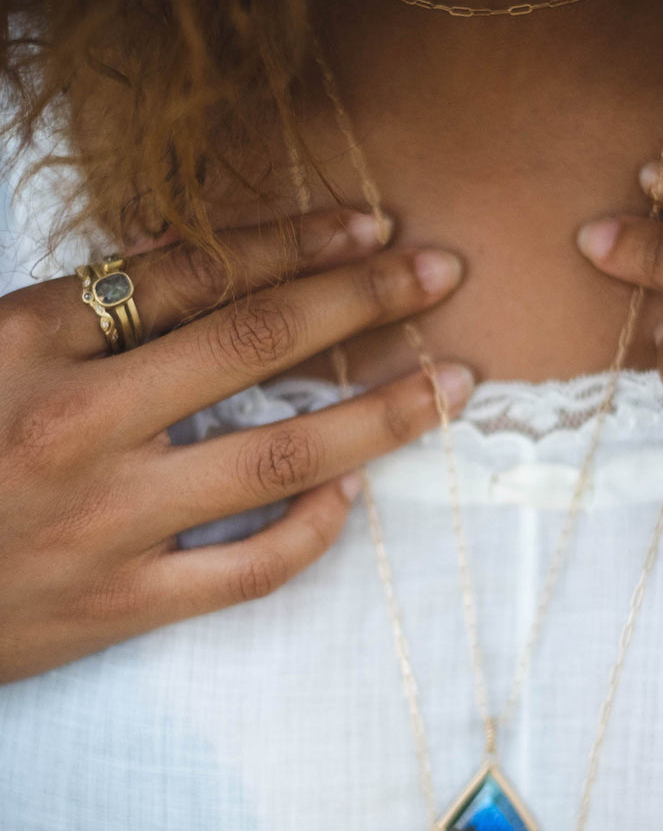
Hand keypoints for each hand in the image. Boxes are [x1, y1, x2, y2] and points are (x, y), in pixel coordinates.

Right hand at [0, 210, 471, 682]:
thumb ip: (72, 311)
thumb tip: (195, 262)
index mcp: (28, 342)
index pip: (191, 269)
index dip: (293, 239)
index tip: (369, 222)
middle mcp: (77, 423)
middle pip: (255, 342)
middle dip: (363, 298)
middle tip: (443, 273)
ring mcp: (104, 523)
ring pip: (278, 456)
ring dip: (379, 415)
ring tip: (452, 386)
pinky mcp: (117, 608)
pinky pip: (245, 572)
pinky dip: (310, 532)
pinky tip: (352, 497)